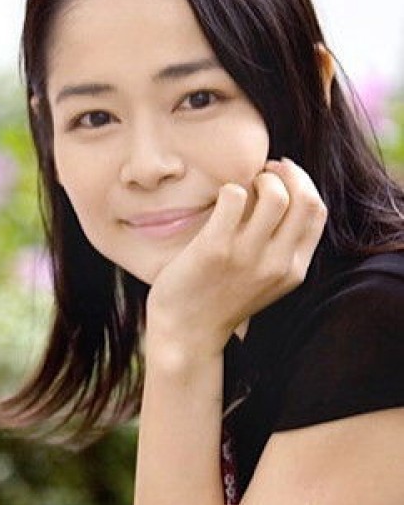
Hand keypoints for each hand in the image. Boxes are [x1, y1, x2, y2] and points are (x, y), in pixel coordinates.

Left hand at [146, 158, 326, 360]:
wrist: (186, 333)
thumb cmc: (221, 299)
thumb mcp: (265, 280)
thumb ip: (280, 248)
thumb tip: (281, 194)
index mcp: (293, 270)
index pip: (317, 211)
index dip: (302, 182)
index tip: (282, 176)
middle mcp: (277, 264)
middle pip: (304, 197)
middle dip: (287, 172)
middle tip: (263, 171)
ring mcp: (247, 256)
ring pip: (275, 194)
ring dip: (259, 178)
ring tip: (243, 186)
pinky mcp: (216, 249)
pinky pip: (234, 196)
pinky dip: (229, 188)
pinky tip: (220, 201)